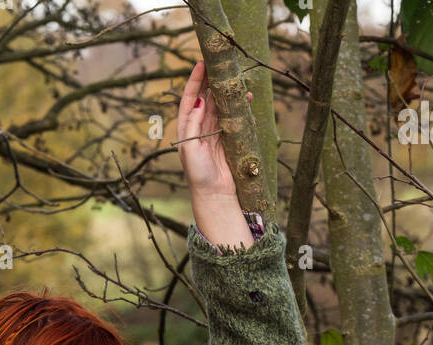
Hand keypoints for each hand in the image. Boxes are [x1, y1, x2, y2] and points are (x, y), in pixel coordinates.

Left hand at [176, 58, 251, 203]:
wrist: (214, 194)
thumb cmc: (198, 174)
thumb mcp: (189, 147)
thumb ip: (193, 124)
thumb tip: (198, 100)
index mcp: (186, 127)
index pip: (189, 98)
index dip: (195, 80)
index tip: (201, 63)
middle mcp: (200, 126)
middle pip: (205, 97)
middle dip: (211, 80)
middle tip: (218, 63)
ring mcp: (215, 131)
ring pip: (220, 105)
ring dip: (226, 91)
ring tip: (233, 76)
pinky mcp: (228, 138)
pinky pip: (234, 117)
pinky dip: (240, 107)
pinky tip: (246, 97)